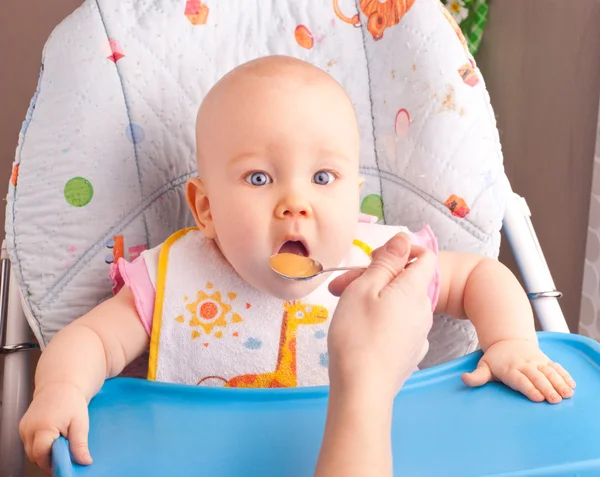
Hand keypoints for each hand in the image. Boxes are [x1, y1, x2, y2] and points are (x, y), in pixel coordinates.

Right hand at [20, 383, 91, 474]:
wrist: (60, 385)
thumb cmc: (71, 402)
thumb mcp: (80, 423)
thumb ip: (80, 445)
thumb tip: (84, 461)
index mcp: (43, 427)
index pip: (42, 455)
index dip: (52, 463)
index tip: (64, 465)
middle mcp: (29, 428)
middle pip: (35, 456)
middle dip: (49, 459)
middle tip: (64, 453)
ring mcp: (23, 428)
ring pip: (31, 451)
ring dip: (44, 453)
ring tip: (60, 442)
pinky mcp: (22, 427)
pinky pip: (29, 444)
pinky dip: (40, 446)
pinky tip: (52, 438)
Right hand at [327, 233, 435, 400]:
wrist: (363, 388)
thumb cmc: (357, 334)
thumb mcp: (365, 288)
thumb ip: (387, 261)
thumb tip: (404, 238)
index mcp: (414, 289)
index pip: (425, 257)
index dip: (403, 251)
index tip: (375, 260)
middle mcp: (423, 310)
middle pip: (408, 281)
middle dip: (379, 277)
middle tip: (344, 287)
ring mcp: (419, 333)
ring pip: (401, 304)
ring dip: (378, 299)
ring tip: (348, 310)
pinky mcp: (411, 352)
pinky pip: (400, 325)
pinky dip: (383, 320)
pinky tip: (363, 332)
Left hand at [462, 339, 575, 403]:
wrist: (507, 339)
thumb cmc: (495, 359)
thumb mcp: (484, 366)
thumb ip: (476, 376)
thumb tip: (464, 379)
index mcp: (509, 369)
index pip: (520, 380)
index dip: (529, 388)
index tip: (537, 397)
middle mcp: (525, 364)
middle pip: (537, 377)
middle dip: (546, 388)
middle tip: (554, 400)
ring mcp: (536, 362)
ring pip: (549, 372)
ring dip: (559, 383)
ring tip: (566, 394)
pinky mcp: (545, 360)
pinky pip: (557, 367)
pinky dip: (564, 375)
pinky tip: (571, 385)